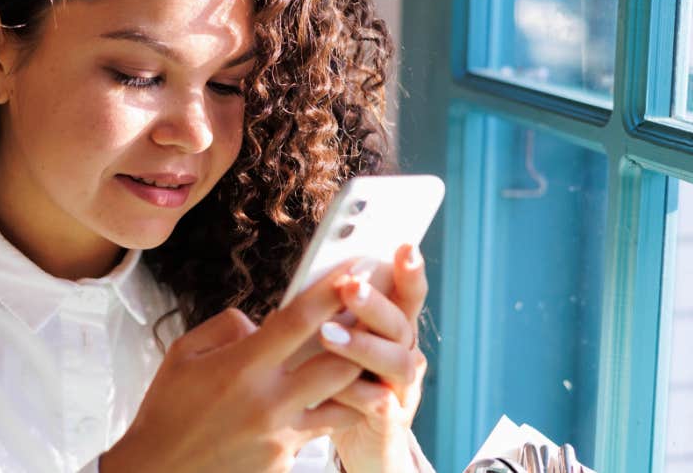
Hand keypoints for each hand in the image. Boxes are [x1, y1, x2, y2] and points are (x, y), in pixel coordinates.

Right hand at [100, 262, 366, 472]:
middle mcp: (268, 401)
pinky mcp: (285, 460)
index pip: (299, 321)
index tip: (353, 271)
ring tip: (360, 362)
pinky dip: (327, 413)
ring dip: (354, 380)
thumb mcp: (183, 355)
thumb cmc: (167, 413)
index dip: (331, 292)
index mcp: (241, 367)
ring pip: (344, 401)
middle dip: (360, 338)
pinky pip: (320, 430)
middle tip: (371, 318)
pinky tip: (323, 402)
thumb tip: (261, 322)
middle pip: (340, 362)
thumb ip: (226, 327)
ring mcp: (281, 434)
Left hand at [321, 244, 428, 472]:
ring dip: (365, 345)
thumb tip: (283, 294)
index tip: (404, 246)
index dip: (409, 272)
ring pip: (397, 362)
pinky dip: (359, 394)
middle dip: (376, 303)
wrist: (362, 447)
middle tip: (350, 286)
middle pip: (401, 322)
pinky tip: (333, 389)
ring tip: (328, 335)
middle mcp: (404, 355)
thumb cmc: (339, 388)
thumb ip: (320, 320)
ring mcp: (401, 389)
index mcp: (391, 331)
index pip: (405, 294)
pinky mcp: (391, 421)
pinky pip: (381, 404)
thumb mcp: (329, 348)